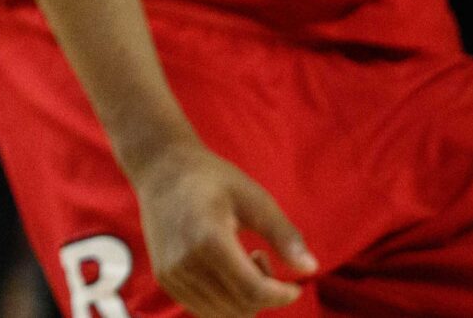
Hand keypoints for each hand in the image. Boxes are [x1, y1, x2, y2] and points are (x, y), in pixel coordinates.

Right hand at [130, 139, 316, 316]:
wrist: (161, 170)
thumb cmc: (212, 179)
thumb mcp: (254, 198)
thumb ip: (283, 235)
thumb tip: (311, 269)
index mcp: (208, 239)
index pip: (253, 291)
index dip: (282, 296)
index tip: (295, 286)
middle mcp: (184, 262)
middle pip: (240, 307)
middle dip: (265, 296)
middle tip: (263, 259)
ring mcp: (171, 273)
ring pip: (224, 314)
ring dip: (245, 300)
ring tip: (244, 264)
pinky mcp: (166, 279)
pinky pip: (205, 310)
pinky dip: (225, 302)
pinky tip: (225, 271)